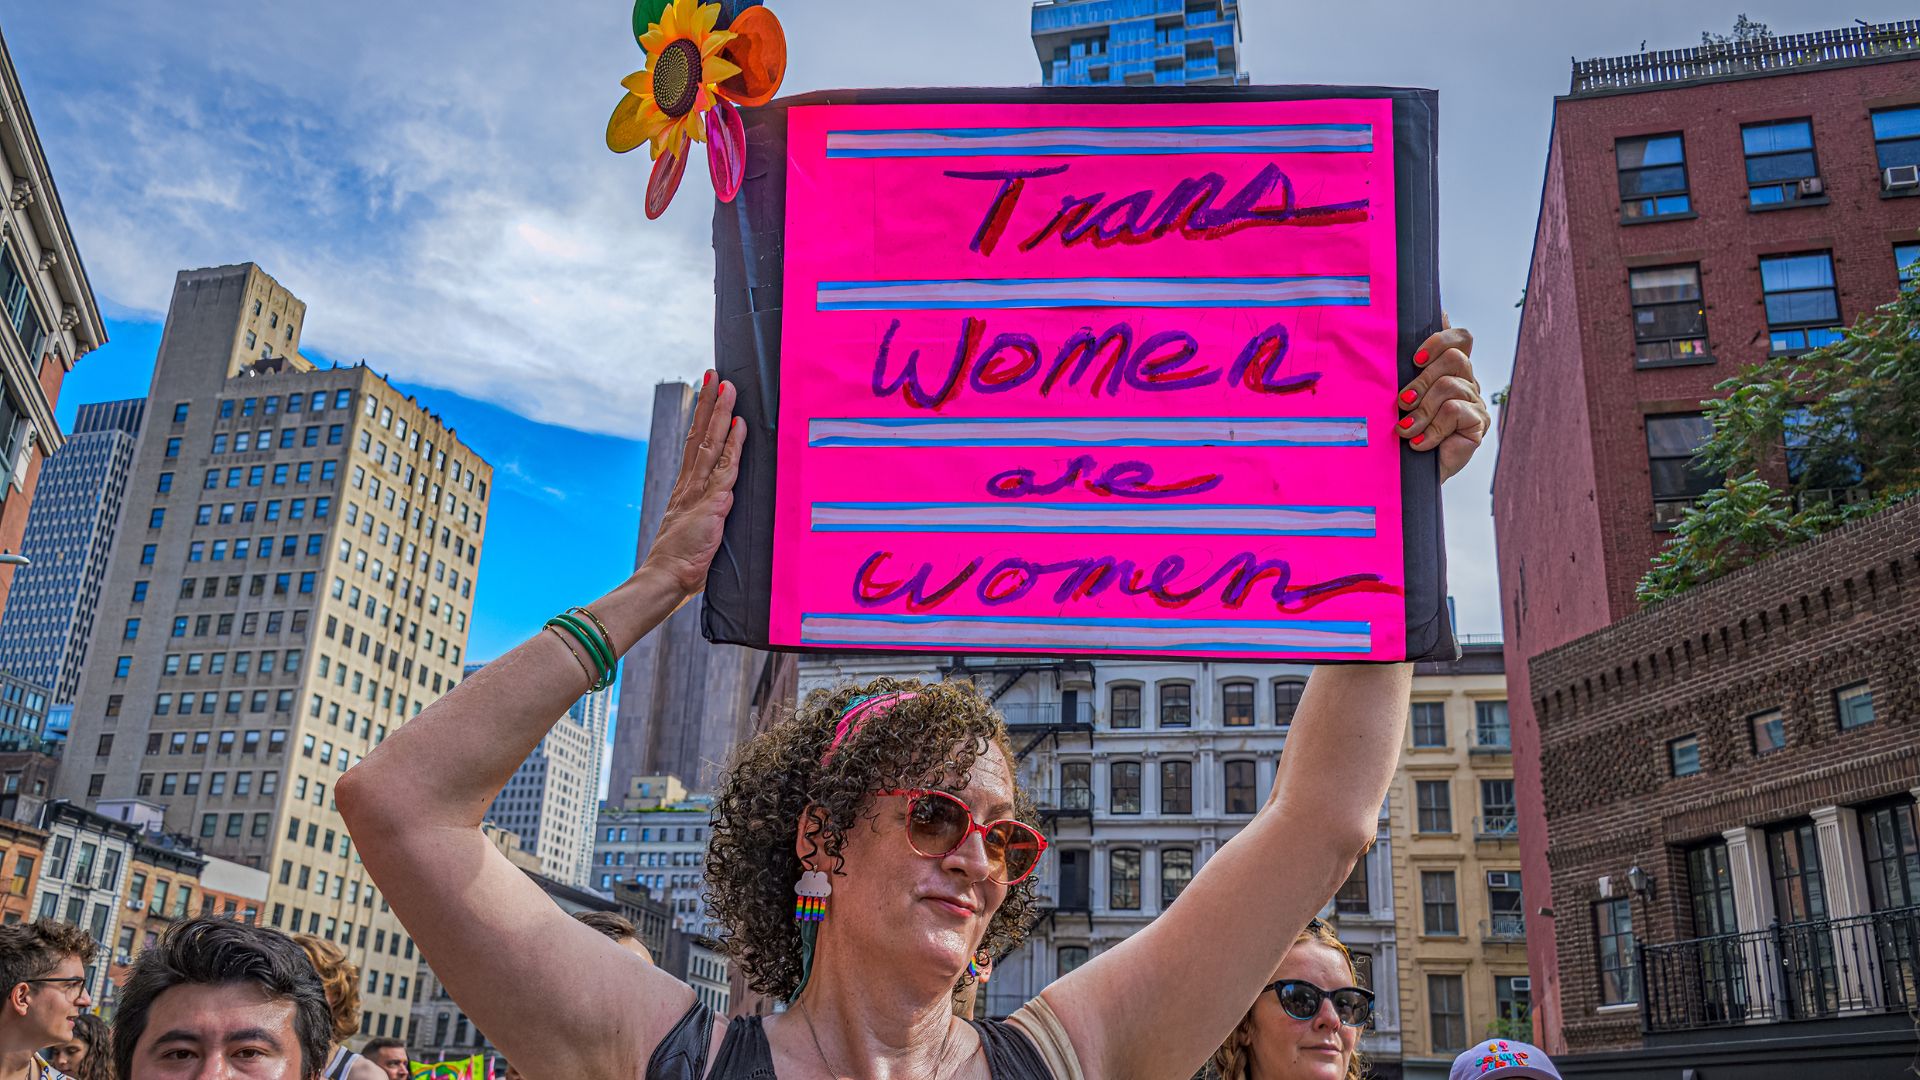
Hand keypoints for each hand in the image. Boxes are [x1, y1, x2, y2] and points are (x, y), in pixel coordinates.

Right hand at [640, 372, 744, 595]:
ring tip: (727, 387)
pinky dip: (734, 446)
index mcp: (685, 489)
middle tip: (714, 375)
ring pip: (711, 444)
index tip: (706, 395)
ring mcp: (699, 491)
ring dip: (720, 414)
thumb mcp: (695, 531)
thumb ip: (708, 513)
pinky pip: (726, 469)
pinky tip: (739, 426)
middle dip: (708, 403)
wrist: (666, 578)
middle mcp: (690, 485)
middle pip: (699, 435)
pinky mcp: (711, 504)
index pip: (694, 446)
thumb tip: (721, 503)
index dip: (701, 419)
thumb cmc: (681, 562)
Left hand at [1396, 314, 1486, 482]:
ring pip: (1450, 386)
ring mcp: (1475, 402)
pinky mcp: (1479, 424)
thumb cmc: (1402, 430)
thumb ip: (1410, 364)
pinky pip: (1454, 411)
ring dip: (1422, 411)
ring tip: (1406, 429)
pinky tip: (1420, 443)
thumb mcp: (1401, 395)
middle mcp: (1467, 382)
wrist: (1407, 473)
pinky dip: (1432, 429)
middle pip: (1455, 358)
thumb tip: (1432, 317)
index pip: (1461, 338)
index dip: (1441, 339)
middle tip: (1402, 402)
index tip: (1416, 358)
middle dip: (1422, 380)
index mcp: (1449, 370)